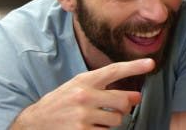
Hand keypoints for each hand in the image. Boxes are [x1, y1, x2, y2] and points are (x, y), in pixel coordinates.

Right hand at [11, 59, 154, 129]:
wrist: (35, 122)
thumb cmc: (61, 103)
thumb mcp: (79, 87)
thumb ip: (106, 89)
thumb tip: (136, 97)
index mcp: (84, 81)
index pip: (114, 70)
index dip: (134, 66)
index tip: (151, 63)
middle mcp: (84, 96)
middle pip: (123, 101)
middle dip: (125, 106)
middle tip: (120, 107)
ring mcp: (82, 115)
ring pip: (117, 120)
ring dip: (112, 121)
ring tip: (97, 118)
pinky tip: (90, 127)